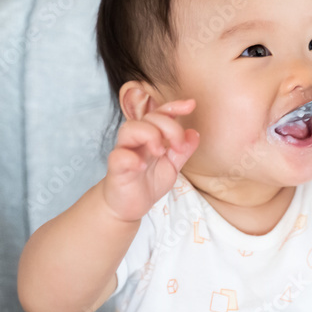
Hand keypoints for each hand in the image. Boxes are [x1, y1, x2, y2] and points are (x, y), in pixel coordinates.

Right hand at [103, 99, 199, 222]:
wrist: (128, 207)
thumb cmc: (148, 183)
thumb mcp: (172, 166)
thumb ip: (182, 150)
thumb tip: (195, 133)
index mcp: (150, 136)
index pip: (160, 114)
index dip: (174, 106)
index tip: (191, 105)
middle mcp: (136, 140)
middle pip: (149, 118)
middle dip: (169, 127)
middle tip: (178, 147)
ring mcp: (125, 152)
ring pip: (130, 128)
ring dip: (149, 135)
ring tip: (160, 152)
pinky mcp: (116, 168)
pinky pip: (119, 156)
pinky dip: (132, 158)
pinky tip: (142, 166)